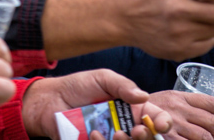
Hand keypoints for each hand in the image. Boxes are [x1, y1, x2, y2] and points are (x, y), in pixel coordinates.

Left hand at [21, 69, 171, 139]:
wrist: (51, 99)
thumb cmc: (77, 86)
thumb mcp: (102, 78)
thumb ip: (123, 85)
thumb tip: (143, 95)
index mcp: (131, 108)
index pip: (154, 118)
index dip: (162, 122)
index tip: (161, 124)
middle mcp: (124, 125)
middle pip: (146, 137)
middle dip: (147, 136)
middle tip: (138, 130)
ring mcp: (111, 137)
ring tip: (116, 133)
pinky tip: (94, 134)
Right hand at [145, 90, 213, 139]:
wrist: (120, 116)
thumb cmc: (146, 111)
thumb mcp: (164, 100)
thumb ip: (183, 105)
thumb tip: (211, 116)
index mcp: (178, 96)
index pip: (211, 103)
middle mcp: (176, 108)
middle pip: (211, 121)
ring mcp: (171, 124)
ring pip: (204, 137)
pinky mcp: (168, 138)